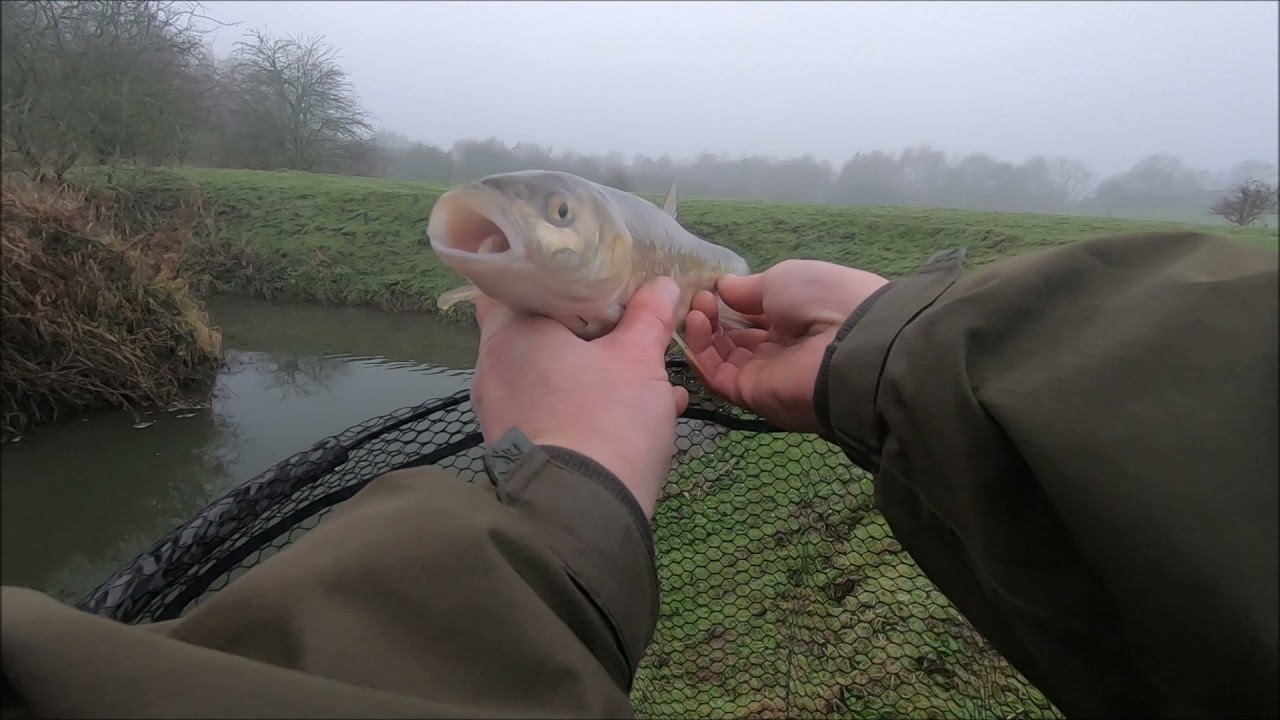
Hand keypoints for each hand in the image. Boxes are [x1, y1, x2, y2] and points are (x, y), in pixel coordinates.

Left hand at [471, 276, 689, 517]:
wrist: (582, 512)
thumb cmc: (605, 418)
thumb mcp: (639, 360)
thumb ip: (649, 318)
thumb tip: (662, 284)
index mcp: (511, 332)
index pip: (516, 286)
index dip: (554, 281)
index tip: (589, 282)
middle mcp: (493, 368)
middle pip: (535, 333)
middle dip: (580, 331)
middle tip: (620, 324)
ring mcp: (499, 413)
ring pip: (547, 377)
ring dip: (588, 373)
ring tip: (639, 372)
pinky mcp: (516, 450)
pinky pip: (551, 413)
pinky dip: (584, 408)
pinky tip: (635, 414)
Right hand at [684, 259, 888, 434]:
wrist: (849, 346)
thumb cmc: (823, 300)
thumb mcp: (784, 279)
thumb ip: (748, 288)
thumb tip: (722, 287)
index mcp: (795, 318)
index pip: (753, 314)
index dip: (729, 301)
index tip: (711, 287)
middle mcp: (779, 348)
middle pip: (734, 336)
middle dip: (712, 315)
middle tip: (699, 297)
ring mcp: (763, 373)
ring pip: (721, 355)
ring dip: (703, 330)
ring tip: (698, 307)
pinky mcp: (749, 394)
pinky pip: (716, 375)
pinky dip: (700, 351)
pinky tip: (696, 323)